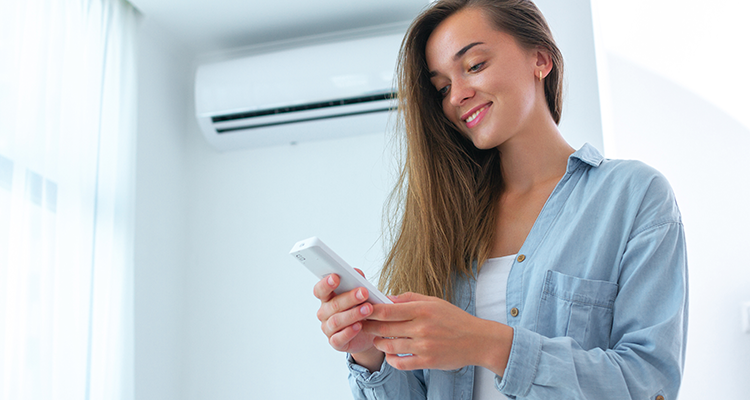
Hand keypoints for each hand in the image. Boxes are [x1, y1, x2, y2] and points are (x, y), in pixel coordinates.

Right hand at [313, 271, 384, 369]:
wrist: (370, 332)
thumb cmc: (362, 308)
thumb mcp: (362, 294)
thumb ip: (358, 283)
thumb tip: (357, 273)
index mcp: (327, 298)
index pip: (320, 290)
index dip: (326, 283)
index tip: (336, 277)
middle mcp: (324, 313)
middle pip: (333, 304)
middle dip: (349, 298)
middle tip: (364, 292)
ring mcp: (328, 329)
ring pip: (336, 321)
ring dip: (353, 314)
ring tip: (368, 309)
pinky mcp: (335, 342)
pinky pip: (338, 338)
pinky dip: (349, 332)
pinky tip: (359, 326)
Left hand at [363, 292, 512, 373]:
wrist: (477, 340)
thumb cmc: (454, 319)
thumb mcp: (434, 302)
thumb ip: (409, 299)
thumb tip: (387, 298)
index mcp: (422, 309)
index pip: (388, 310)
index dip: (371, 310)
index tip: (361, 309)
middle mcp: (421, 328)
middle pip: (385, 328)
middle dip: (369, 326)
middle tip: (360, 325)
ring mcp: (424, 346)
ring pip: (389, 346)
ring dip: (379, 343)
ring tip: (376, 339)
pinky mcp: (427, 361)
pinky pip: (400, 363)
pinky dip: (391, 359)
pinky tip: (390, 354)